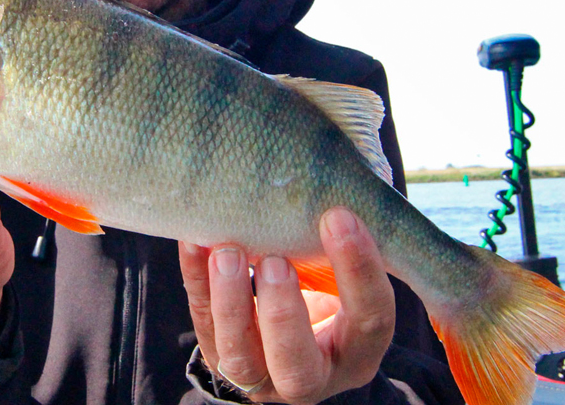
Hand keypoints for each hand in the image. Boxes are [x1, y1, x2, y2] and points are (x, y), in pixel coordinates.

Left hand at [178, 207, 395, 403]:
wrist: (287, 327)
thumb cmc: (328, 285)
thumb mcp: (348, 276)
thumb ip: (348, 248)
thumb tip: (339, 187)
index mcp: (357, 352)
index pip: (370, 321)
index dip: (359, 271)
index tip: (338, 216)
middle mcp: (311, 376)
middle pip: (297, 366)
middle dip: (283, 313)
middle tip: (275, 261)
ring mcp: (259, 375)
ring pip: (240, 359)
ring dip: (231, 304)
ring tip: (227, 253)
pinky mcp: (219, 356)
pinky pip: (203, 325)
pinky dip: (197, 282)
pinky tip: (194, 242)